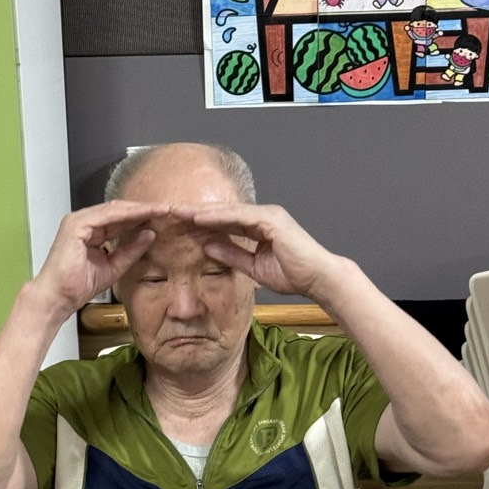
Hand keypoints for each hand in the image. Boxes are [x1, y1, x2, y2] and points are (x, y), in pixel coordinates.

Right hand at [37, 200, 170, 315]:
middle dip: (143, 210)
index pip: (120, 219)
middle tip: (167, 208)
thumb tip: (151, 234)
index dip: (142, 217)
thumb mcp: (114, 266)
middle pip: (119, 210)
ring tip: (160, 209)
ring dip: (138, 209)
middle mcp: (83, 221)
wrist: (58, 298)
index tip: (164, 218)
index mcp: (90, 230)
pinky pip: (107, 215)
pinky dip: (126, 214)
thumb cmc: (78, 286)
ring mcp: (78, 220)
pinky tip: (143, 214)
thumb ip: (131, 250)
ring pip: (114, 210)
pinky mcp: (76, 225)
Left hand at [174, 203, 346, 301]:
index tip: (179, 226)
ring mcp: (267, 215)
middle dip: (196, 212)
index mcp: (258, 226)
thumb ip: (232, 255)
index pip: (224, 221)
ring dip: (202, 211)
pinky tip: (199, 218)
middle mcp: (262, 216)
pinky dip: (218, 216)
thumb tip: (208, 247)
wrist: (317, 278)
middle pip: (222, 212)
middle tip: (171, 212)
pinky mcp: (271, 219)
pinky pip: (238, 216)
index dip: (201, 223)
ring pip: (227, 211)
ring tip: (178, 212)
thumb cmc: (292, 274)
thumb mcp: (253, 266)